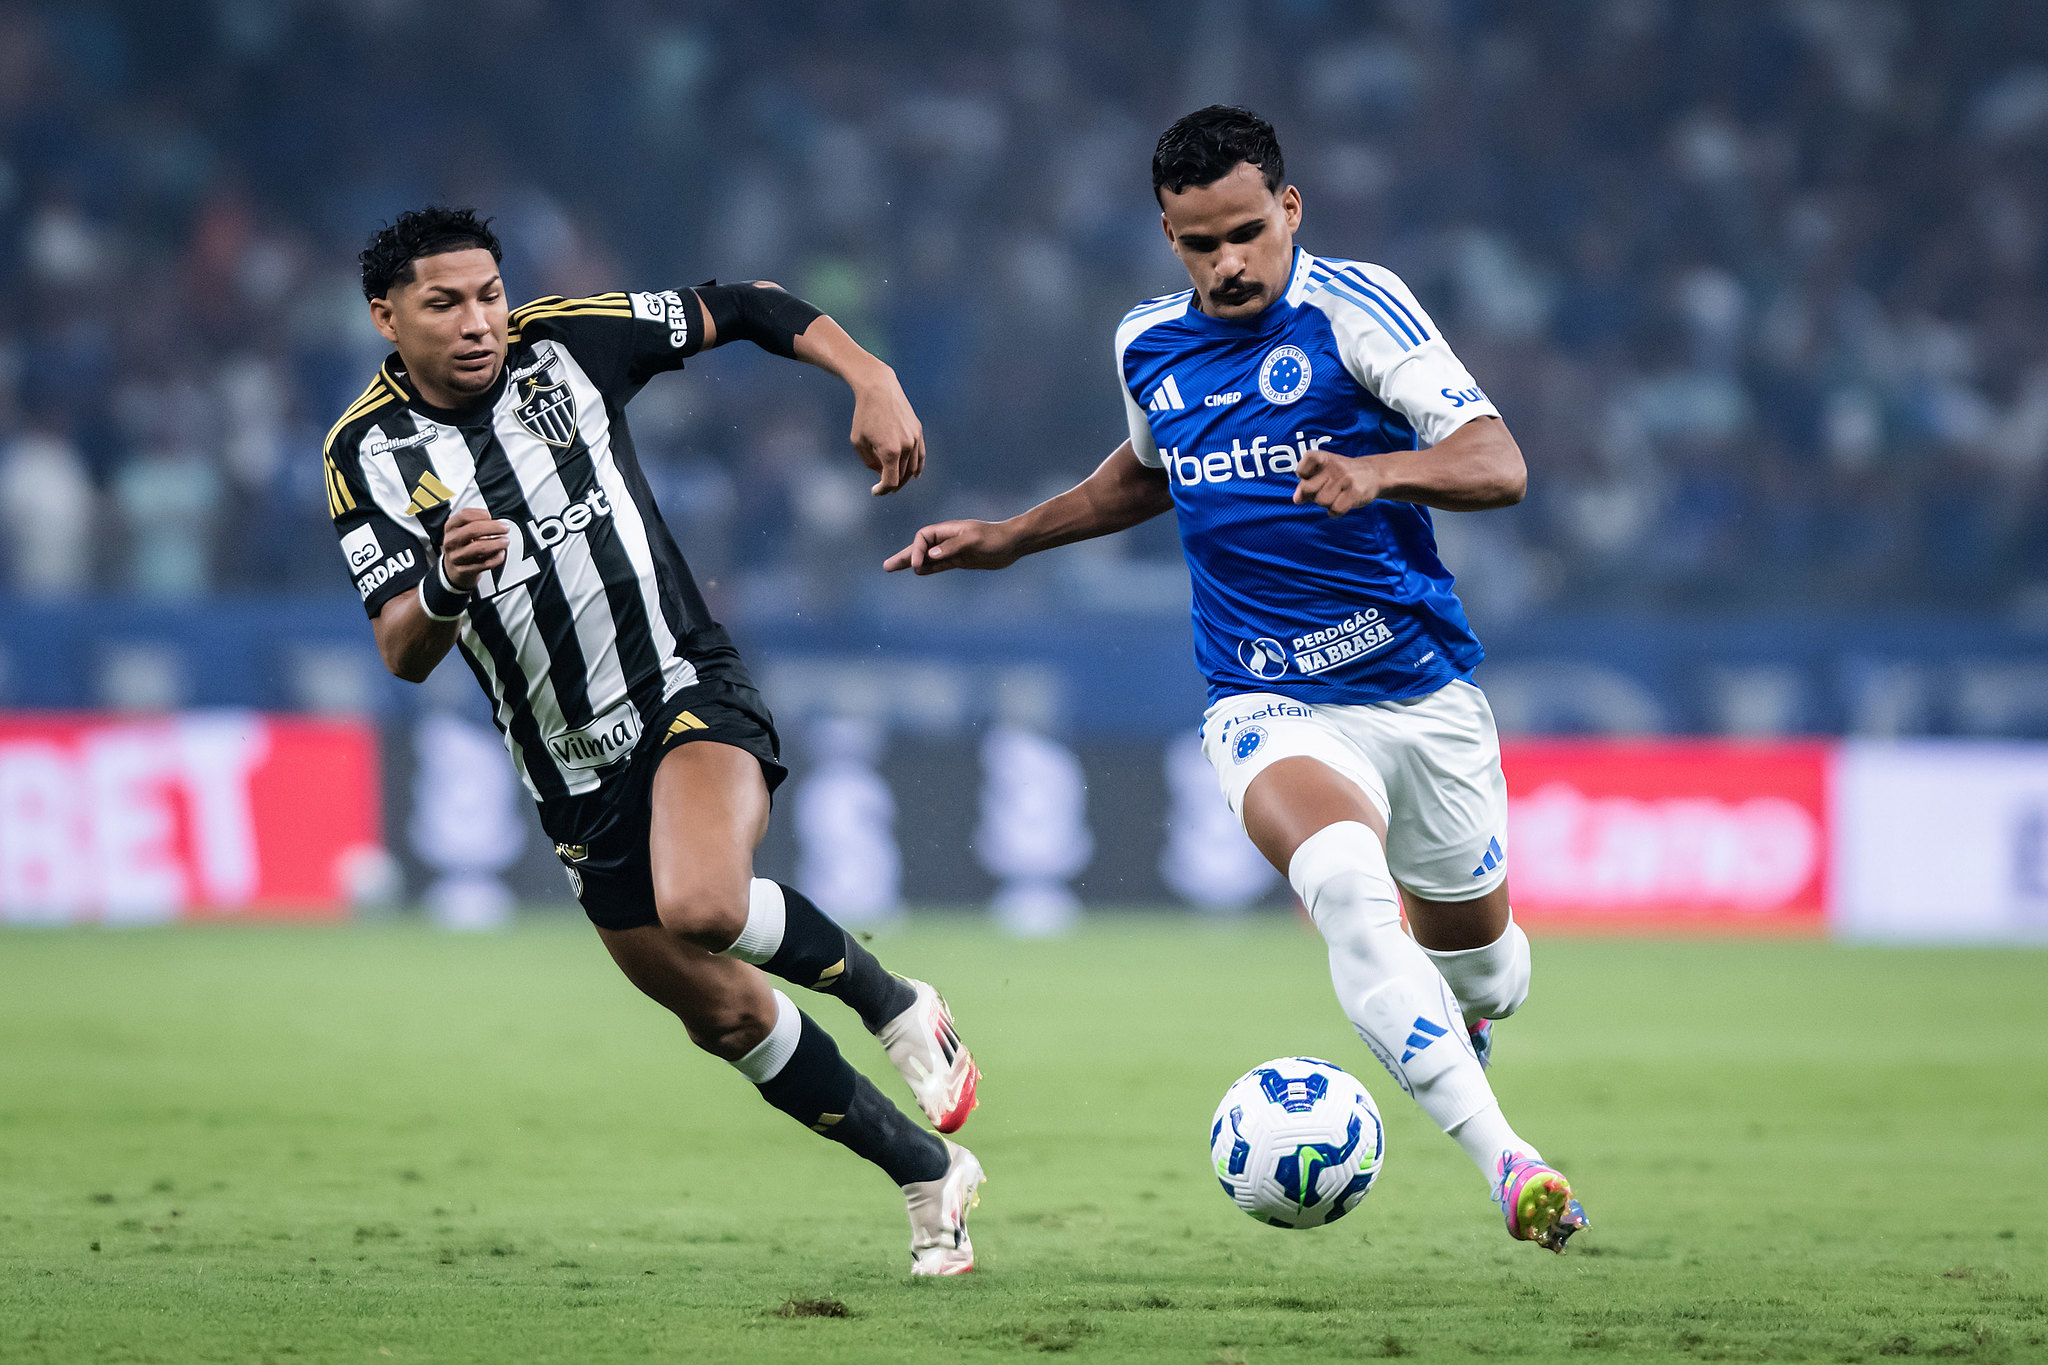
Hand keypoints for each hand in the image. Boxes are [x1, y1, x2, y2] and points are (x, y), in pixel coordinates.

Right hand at [440, 506, 508, 590]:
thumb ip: (477, 523)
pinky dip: (497, 557)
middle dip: (494, 527)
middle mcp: (451, 541)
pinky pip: (485, 563)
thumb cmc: (463, 546)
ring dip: (497, 543)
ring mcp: (457, 557)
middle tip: (505, 528)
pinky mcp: (465, 570)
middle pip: (473, 530)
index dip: (480, 514)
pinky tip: (500, 553)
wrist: (454, 568)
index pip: (464, 515)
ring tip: (505, 541)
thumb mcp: (463, 530)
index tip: (490, 516)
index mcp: (450, 528)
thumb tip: (497, 523)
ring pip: (480, 548)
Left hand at [849, 368, 925, 494]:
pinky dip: (918, 467)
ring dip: (904, 477)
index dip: (882, 490)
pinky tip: (914, 475)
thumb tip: (882, 474)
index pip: (891, 482)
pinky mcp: (918, 431)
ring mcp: (915, 439)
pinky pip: (921, 455)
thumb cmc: (864, 415)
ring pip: (913, 467)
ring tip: (895, 481)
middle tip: (883, 488)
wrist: (878, 388)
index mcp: (890, 452)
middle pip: (902, 476)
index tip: (875, 491)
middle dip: (892, 485)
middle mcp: (906, 447)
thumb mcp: (858, 441)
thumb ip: (870, 462)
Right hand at [884, 519, 1018, 573]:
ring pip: (928, 558)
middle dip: (904, 557)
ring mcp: (953, 550)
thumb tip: (931, 556)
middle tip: (886, 567)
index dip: (917, 550)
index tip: (919, 565)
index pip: (923, 537)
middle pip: (920, 548)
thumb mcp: (974, 541)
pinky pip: (939, 566)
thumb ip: (952, 547)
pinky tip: (919, 572)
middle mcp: (947, 540)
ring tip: (894, 569)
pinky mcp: (960, 560)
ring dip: (912, 564)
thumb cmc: (995, 537)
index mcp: (948, 530)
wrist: (1013, 543)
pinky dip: (928, 569)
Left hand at [1292, 447, 1380, 516]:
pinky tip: (1342, 503)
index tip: (1310, 476)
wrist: (1374, 474)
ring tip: (1337, 496)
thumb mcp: (1323, 473)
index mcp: (1323, 458)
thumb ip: (1307, 485)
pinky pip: (1335, 510)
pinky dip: (1335, 512)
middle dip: (1312, 495)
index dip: (1302, 475)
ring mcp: (1345, 478)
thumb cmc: (1341, 475)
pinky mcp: (1355, 492)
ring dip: (1326, 504)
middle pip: (1307, 489)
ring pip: (1321, 501)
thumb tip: (1296, 499)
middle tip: (1325, 490)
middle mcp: (1334, 466)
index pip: (1302, 467)